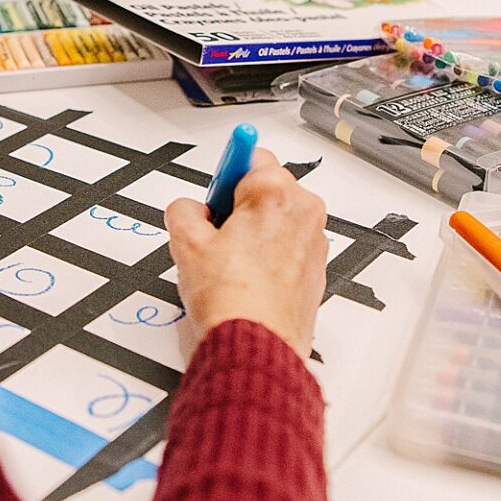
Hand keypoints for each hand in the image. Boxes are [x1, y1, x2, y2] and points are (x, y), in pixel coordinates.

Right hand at [165, 147, 326, 359]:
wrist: (256, 345)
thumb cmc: (232, 299)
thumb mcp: (185, 242)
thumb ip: (184, 210)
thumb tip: (190, 210)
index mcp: (276, 193)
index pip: (251, 154)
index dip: (225, 174)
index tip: (219, 184)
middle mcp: (304, 212)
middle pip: (267, 187)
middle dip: (240, 203)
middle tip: (215, 232)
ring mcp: (314, 242)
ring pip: (278, 218)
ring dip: (256, 230)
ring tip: (229, 261)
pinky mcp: (316, 269)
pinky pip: (288, 245)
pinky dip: (270, 254)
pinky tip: (246, 277)